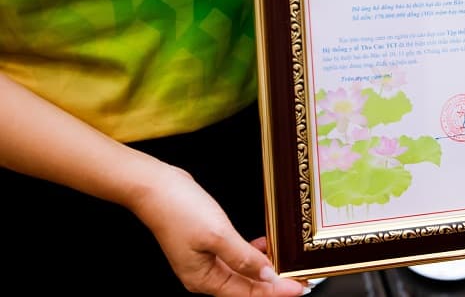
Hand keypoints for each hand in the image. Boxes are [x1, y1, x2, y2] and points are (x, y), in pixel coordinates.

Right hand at [131, 164, 304, 295]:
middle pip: (245, 286)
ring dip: (263, 267)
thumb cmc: (180, 210)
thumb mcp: (217, 235)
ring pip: (242, 271)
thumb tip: (267, 276)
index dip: (275, 292)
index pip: (247, 294)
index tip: (299, 287)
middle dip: (272, 282)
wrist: (155, 187)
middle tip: (299, 276)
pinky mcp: (207, 243)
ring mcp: (204, 259)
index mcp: (203, 280)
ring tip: (286, 261)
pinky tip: (265, 244)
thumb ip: (243, 258)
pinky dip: (251, 253)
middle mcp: (203, 275)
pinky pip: (235, 256)